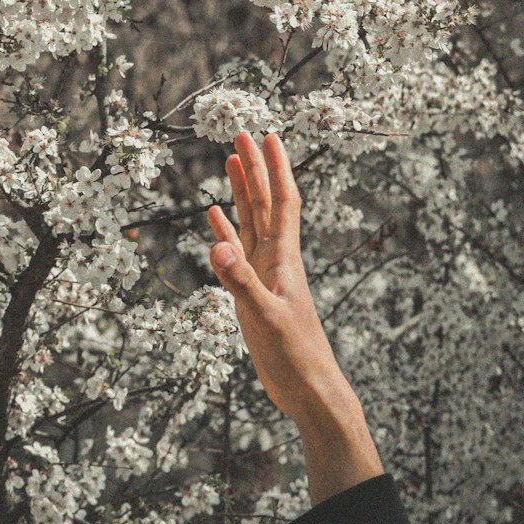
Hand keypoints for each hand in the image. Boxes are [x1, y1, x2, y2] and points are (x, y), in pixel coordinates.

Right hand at [207, 130, 353, 426]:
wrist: (309, 390)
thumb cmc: (294, 356)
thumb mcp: (265, 317)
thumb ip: (241, 281)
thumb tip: (216, 244)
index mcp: (284, 258)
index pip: (282, 201)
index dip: (276, 168)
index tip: (267, 134)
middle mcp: (276, 259)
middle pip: (265, 202)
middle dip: (255, 167)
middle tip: (240, 134)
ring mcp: (265, 274)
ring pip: (252, 221)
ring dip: (242, 191)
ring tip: (229, 161)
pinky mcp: (254, 292)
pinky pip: (238, 252)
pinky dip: (226, 232)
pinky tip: (215, 219)